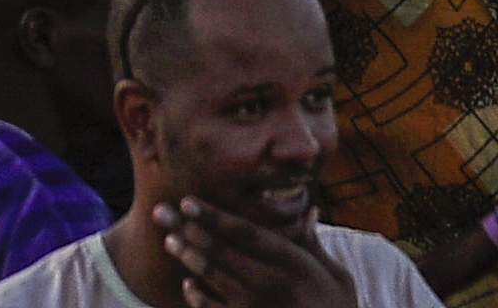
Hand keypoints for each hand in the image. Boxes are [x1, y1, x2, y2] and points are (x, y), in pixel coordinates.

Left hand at [159, 197, 359, 307]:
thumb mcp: (336, 277)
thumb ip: (314, 245)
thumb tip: (309, 209)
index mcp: (293, 263)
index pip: (245, 233)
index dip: (214, 215)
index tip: (188, 201)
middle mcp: (272, 284)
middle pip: (220, 250)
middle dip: (187, 229)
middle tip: (161, 212)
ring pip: (212, 277)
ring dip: (187, 257)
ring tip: (170, 241)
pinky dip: (198, 297)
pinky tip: (188, 284)